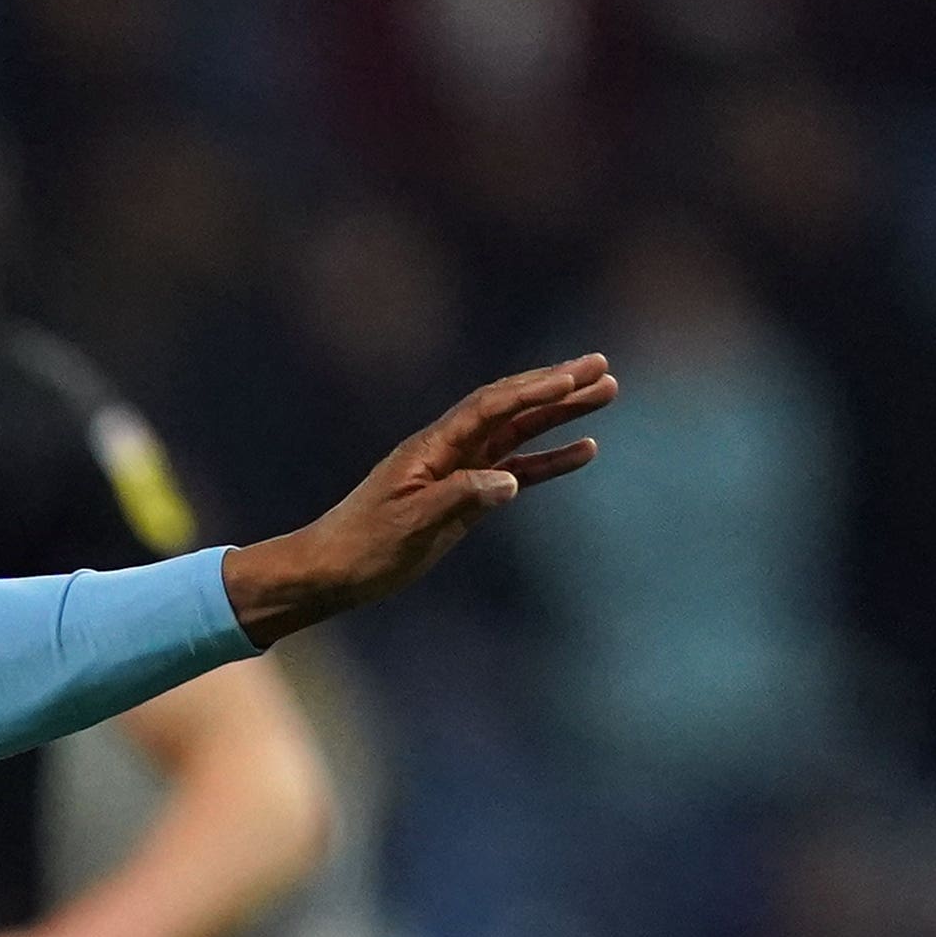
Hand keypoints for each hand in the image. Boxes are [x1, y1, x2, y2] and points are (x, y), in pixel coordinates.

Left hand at [222, 354, 615, 643]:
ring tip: (605, 393)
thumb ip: (460, 499)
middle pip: (511, 407)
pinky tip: (583, 450)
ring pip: (518, 432)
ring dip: (560, 413)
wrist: (330, 571)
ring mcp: (458, 469)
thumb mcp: (410, 525)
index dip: (533, 391)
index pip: (491, 408)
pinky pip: (515, 468)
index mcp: (432, 447)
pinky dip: (548, 458)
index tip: (573, 377)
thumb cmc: (363, 547)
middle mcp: (448, 449)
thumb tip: (510, 482)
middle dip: (557, 386)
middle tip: (602, 366)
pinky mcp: (464, 495)